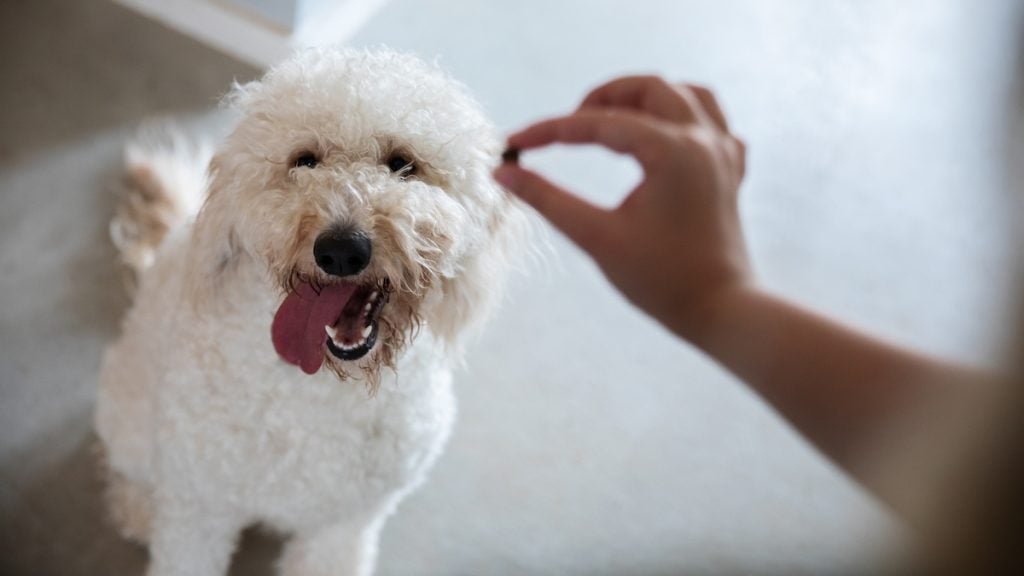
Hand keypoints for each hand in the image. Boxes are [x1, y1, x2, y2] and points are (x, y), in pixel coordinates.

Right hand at [494, 76, 749, 339]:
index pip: (598, 123)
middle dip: (601, 99)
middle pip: (649, 88)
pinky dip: (683, 118)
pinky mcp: (731, 171)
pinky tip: (662, 138)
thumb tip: (504, 173)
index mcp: (671, 151)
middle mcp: (703, 140)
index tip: (514, 144)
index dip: (550, 130)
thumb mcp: (596, 237)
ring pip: (686, 94)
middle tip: (567, 129)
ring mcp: (723, 153)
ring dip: (645, 99)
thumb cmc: (660, 280)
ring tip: (611, 121)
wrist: (720, 311)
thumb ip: (548, 200)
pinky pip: (712, 121)